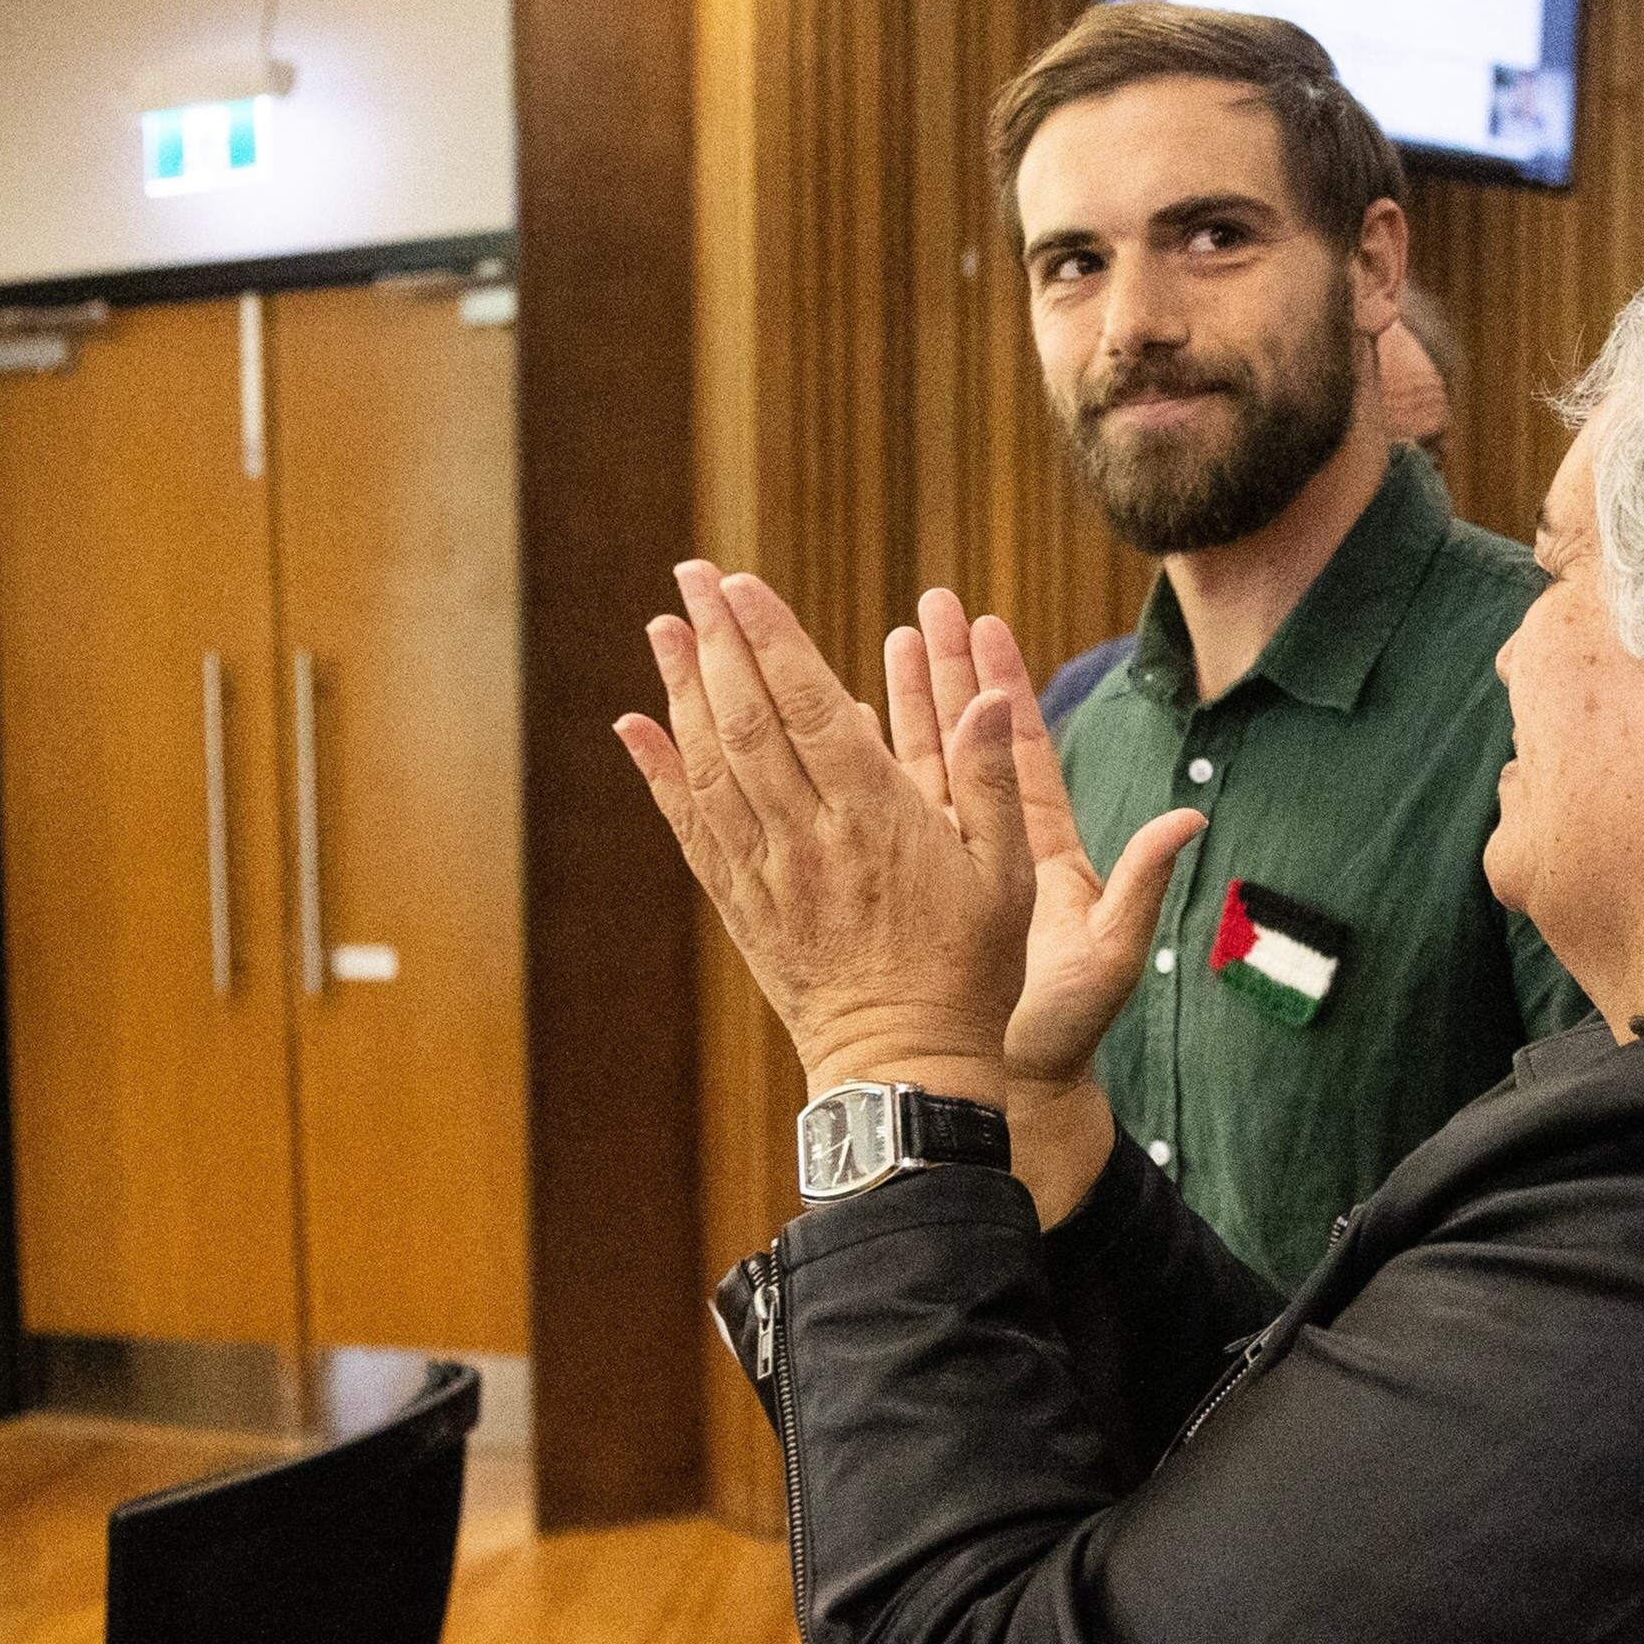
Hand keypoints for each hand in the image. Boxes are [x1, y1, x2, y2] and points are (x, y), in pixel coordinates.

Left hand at [613, 562, 1026, 1103]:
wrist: (904, 1069)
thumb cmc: (970, 973)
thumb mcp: (1008, 878)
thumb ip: (992, 784)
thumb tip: (992, 697)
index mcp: (875, 820)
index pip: (809, 709)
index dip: (770, 640)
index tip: (740, 585)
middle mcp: (807, 839)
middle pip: (747, 721)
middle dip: (715, 641)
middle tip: (690, 574)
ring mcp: (766, 873)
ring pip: (711, 765)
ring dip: (681, 689)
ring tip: (663, 625)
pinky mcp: (743, 904)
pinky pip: (689, 827)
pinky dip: (658, 772)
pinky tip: (635, 726)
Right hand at [884, 590, 1204, 1088]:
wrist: (1011, 1091)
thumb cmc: (1064, 1031)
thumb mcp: (1110, 953)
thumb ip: (1141, 884)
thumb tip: (1189, 819)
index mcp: (1042, 848)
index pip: (1018, 746)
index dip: (1000, 683)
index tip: (984, 621)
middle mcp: (992, 846)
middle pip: (965, 737)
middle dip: (945, 670)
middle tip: (928, 603)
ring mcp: (946, 867)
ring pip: (916, 768)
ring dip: (898, 707)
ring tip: (882, 641)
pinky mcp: (909, 893)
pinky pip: (878, 821)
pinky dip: (856, 776)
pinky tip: (832, 731)